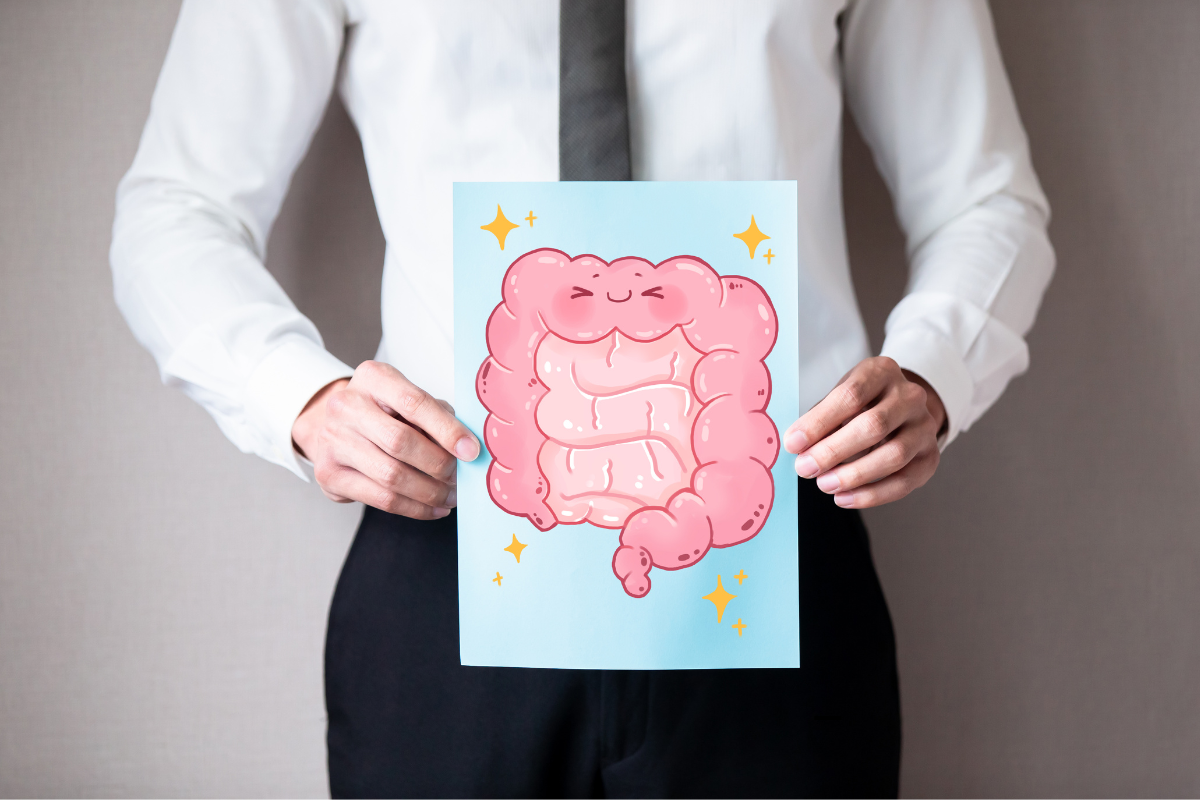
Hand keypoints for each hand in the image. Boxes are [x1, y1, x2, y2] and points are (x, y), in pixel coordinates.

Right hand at [291, 361, 479, 519]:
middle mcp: (346, 405)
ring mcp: (333, 440)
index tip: (471, 451)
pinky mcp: (329, 474)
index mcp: (373, 378)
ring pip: (391, 476)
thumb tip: (468, 448)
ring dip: (430, 492)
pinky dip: (415, 508)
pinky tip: (434, 508)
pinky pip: (381, 499)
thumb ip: (437, 416)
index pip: (414, 403)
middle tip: (460, 477)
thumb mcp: (409, 400)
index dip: (447, 430)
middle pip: (401, 442)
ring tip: (451, 496)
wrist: (333, 425)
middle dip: (439, 464)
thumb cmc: (383, 411)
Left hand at [782, 357, 945, 508]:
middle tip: (805, 468)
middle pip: (873, 425)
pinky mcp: (930, 457)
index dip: (820, 422)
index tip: (794, 443)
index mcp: (882, 372)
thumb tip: (798, 445)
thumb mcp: (841, 396)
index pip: (851, 396)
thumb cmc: (862, 403)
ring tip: (824, 484)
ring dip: (854, 475)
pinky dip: (872, 495)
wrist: (902, 409)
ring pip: (893, 455)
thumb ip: (821, 417)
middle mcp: (910, 397)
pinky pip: (904, 482)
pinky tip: (845, 497)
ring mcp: (925, 427)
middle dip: (833, 451)